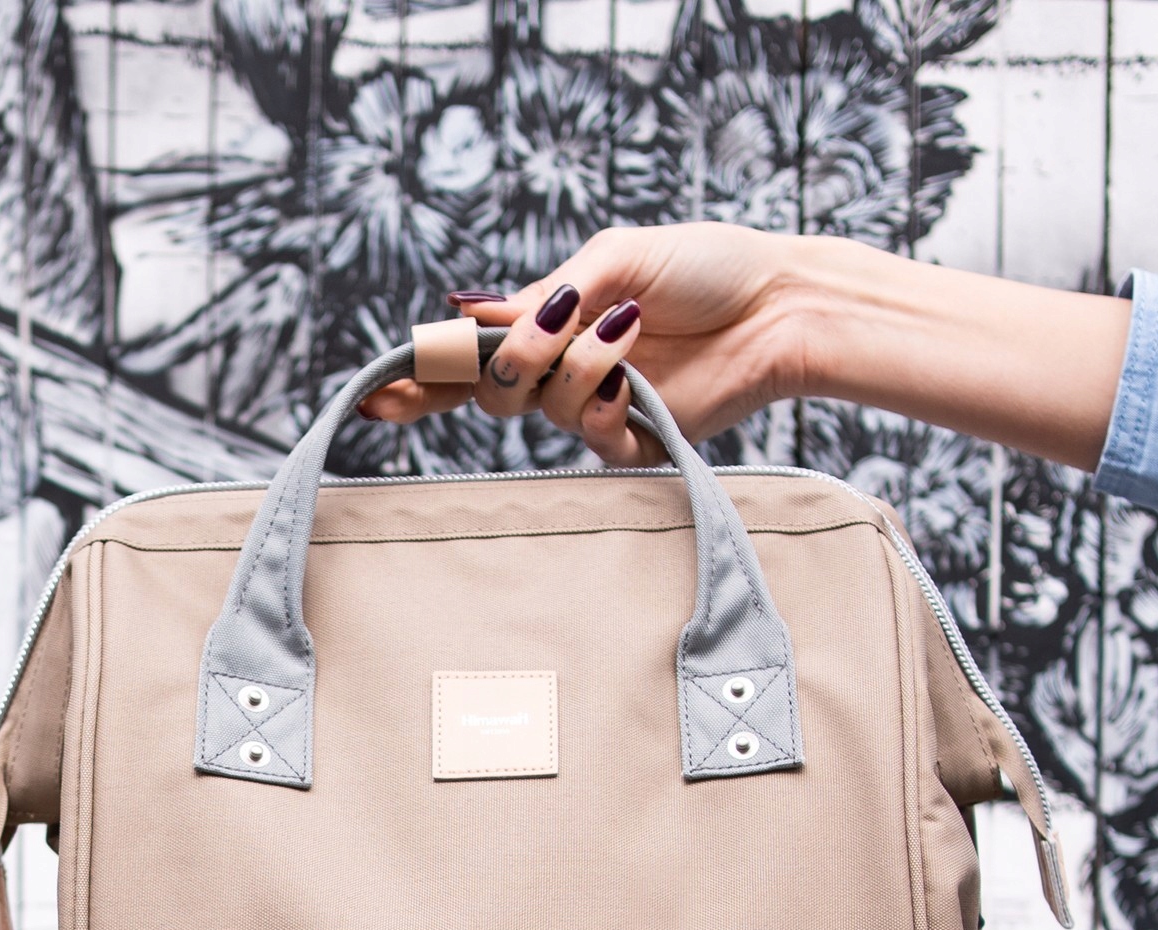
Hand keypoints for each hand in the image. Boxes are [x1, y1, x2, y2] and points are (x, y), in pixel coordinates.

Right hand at [361, 223, 802, 463]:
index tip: (377, 397)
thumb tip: (472, 310)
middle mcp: (566, 370)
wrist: (780, 303)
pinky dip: (604, 399)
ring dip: (574, 364)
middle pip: (493, 392)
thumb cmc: (705, 267)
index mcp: (551, 323)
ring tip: (625, 327)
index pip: (470, 361)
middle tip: (536, 333)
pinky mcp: (636, 442)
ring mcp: (599, 409)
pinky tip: (636, 374)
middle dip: (500, 363)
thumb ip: (544, 291)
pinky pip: (592, 439)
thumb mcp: (615, 258)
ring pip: (543, 408)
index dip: (422, 381)